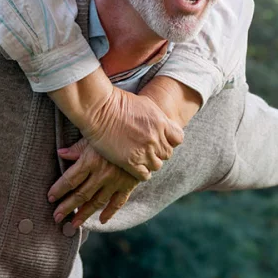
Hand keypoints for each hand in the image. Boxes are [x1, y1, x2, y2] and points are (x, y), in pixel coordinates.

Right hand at [49, 69, 184, 180]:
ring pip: (157, 165)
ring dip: (150, 162)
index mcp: (161, 123)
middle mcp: (156, 138)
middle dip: (159, 151)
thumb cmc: (118, 102)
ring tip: (140, 158)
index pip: (178, 139)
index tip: (161, 139)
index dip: (170, 140)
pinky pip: (144, 175)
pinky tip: (135, 167)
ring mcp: (144, 151)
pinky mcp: (130, 162)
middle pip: (167, 153)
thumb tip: (163, 124)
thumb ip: (157, 118)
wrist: (99, 108)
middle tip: (148, 149)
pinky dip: (141, 173)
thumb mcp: (145, 104)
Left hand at [49, 139, 137, 226]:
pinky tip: (101, 220)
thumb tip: (60, 153)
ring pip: (96, 202)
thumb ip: (77, 148)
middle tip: (56, 217)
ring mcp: (115, 181)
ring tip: (74, 224)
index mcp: (90, 160)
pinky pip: (117, 202)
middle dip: (67, 207)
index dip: (58, 190)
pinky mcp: (128, 185)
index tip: (50, 198)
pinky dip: (109, 212)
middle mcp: (101, 174)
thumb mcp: (94, 137)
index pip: (70, 179)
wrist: (142, 136)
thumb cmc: (114, 132)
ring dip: (84, 214)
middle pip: (80, 194)